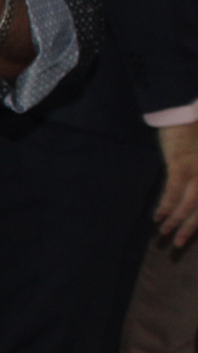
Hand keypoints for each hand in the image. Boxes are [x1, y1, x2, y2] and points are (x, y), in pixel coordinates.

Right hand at [158, 121, 197, 246]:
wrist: (187, 109)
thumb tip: (192, 196)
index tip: (190, 233)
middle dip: (192, 227)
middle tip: (178, 243)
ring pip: (191, 204)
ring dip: (177, 221)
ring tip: (165, 234)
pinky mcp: (182, 165)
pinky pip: (173, 192)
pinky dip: (166, 207)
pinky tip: (158, 217)